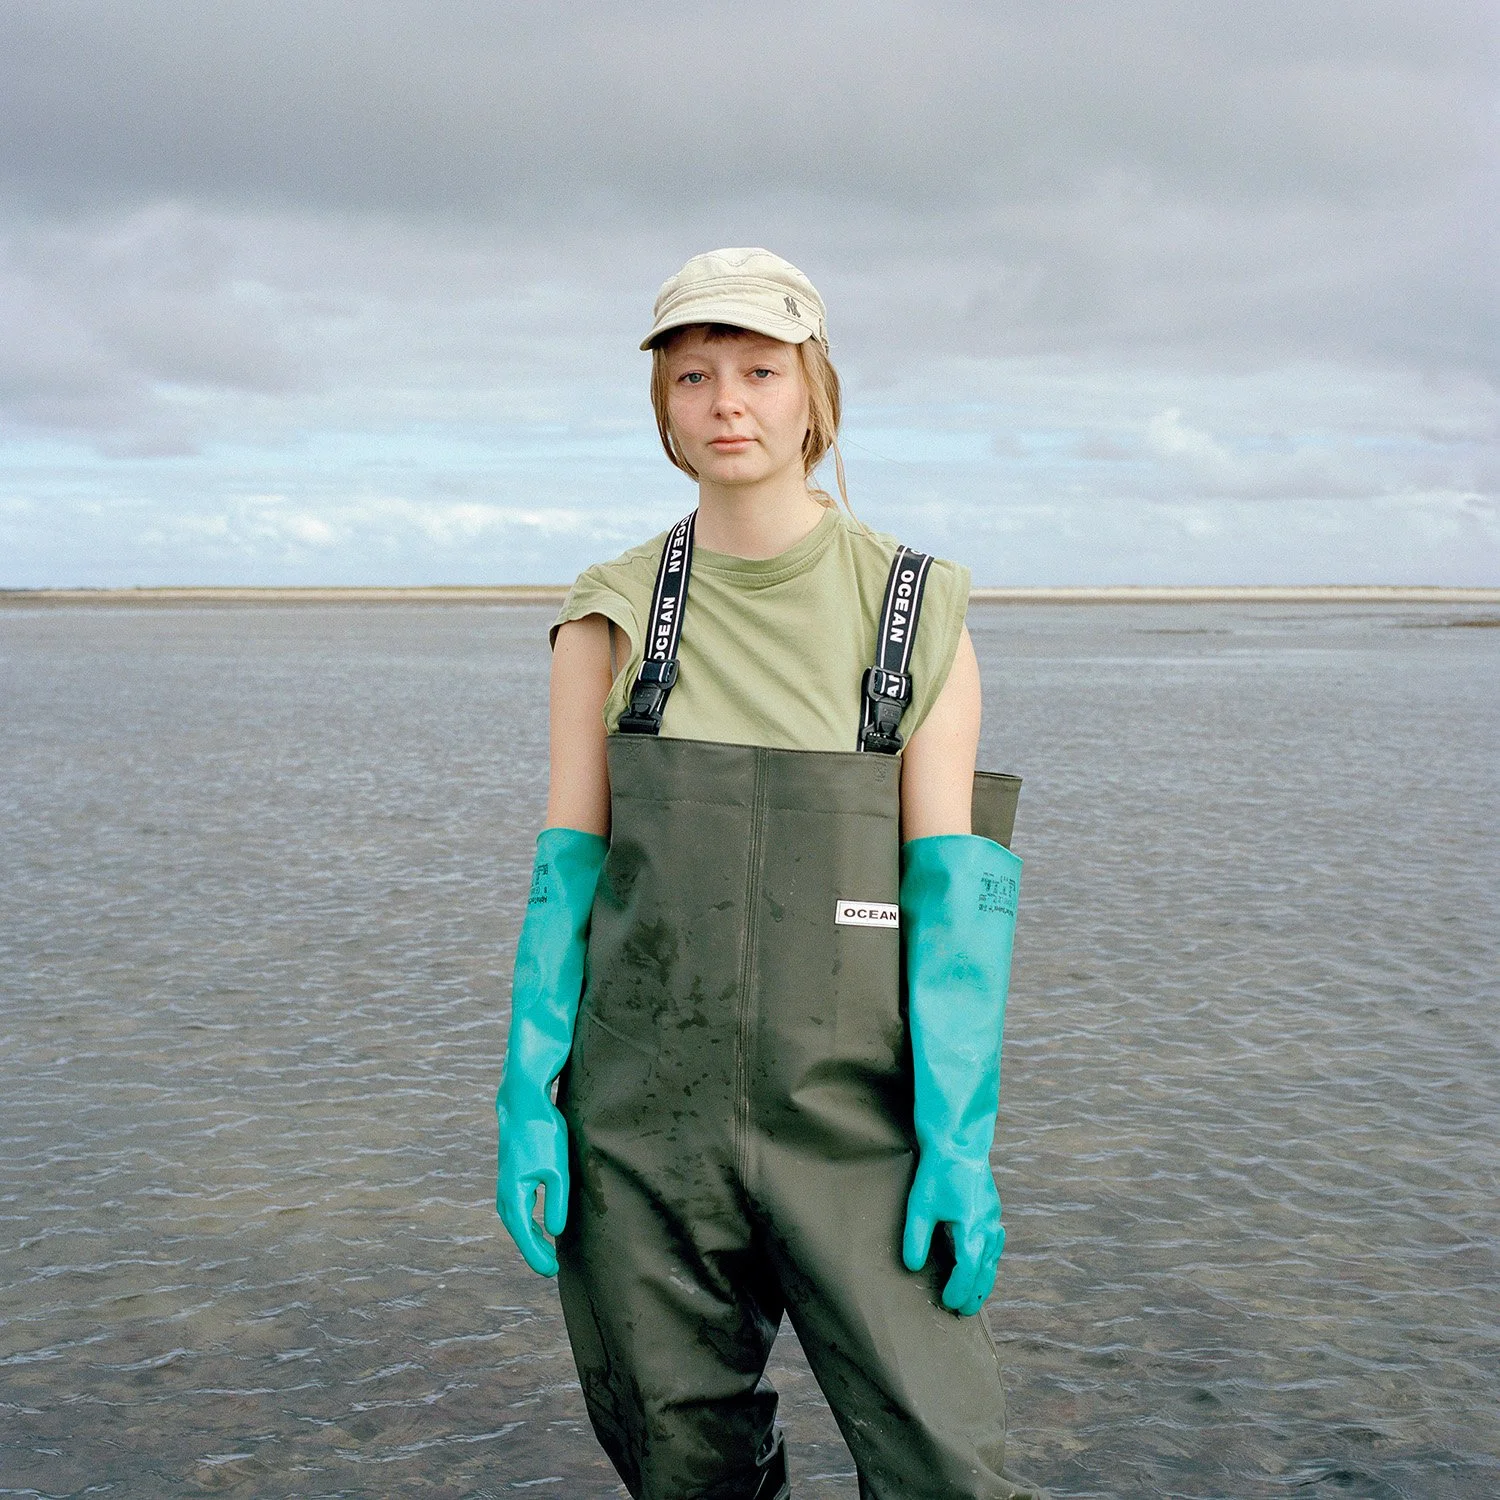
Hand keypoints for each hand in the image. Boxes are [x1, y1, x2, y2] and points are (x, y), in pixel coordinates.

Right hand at [495, 1106, 569, 1276]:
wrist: (524, 1103)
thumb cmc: (543, 1133)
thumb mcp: (557, 1169)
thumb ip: (557, 1202)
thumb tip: (555, 1232)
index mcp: (515, 1193)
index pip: (525, 1234)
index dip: (537, 1255)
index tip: (550, 1272)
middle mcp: (505, 1191)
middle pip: (517, 1230)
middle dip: (532, 1250)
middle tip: (551, 1269)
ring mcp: (506, 1182)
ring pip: (516, 1219)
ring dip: (529, 1237)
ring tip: (547, 1252)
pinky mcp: (511, 1174)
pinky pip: (517, 1207)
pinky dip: (527, 1221)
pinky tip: (539, 1225)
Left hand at [902, 1154, 1004, 1315]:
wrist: (959, 1142)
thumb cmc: (937, 1174)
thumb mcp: (920, 1206)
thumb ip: (915, 1239)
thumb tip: (912, 1268)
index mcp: (972, 1230)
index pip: (968, 1273)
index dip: (959, 1292)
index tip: (948, 1304)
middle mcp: (988, 1228)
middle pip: (985, 1271)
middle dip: (974, 1294)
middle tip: (963, 1312)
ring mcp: (994, 1219)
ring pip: (993, 1258)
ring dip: (984, 1279)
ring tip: (974, 1296)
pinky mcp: (993, 1210)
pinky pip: (995, 1244)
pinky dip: (989, 1259)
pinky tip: (983, 1262)